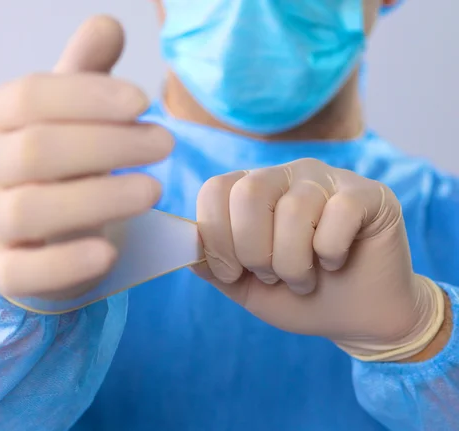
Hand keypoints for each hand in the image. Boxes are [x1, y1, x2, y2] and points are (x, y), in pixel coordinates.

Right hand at [0, 16, 172, 301]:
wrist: (21, 233)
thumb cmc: (50, 165)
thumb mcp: (63, 116)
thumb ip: (84, 74)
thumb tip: (107, 25)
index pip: (30, 97)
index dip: (89, 96)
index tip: (144, 101)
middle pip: (35, 151)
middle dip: (107, 144)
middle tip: (165, 143)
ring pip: (30, 211)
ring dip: (98, 199)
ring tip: (153, 190)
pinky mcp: (1, 271)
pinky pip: (25, 272)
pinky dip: (67, 263)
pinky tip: (110, 252)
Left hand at [194, 158, 444, 360]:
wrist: (356, 316)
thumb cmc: (298, 296)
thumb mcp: (244, 285)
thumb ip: (212, 263)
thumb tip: (180, 243)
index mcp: (252, 191)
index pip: (215, 189)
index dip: (216, 237)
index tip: (232, 273)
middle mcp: (286, 176)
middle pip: (250, 193)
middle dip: (253, 251)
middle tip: (271, 276)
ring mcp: (327, 180)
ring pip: (294, 210)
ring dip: (293, 263)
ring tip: (304, 279)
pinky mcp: (368, 195)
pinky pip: (339, 214)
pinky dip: (331, 252)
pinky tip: (336, 262)